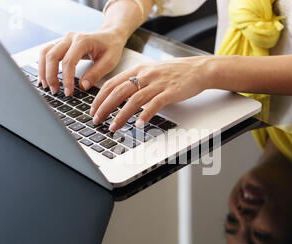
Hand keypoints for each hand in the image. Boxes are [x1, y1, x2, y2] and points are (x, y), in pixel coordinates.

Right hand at [38, 28, 126, 95]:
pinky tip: (45, 77)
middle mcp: (70, 38)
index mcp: (83, 41)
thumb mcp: (109, 62)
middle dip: (51, 76)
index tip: (68, 92)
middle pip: (52, 56)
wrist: (110, 35)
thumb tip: (82, 86)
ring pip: (45, 52)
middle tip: (55, 91)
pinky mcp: (61, 43)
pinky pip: (46, 52)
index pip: (68, 61)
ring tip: (46, 86)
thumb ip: (96, 74)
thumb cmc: (111, 47)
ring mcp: (64, 39)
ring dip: (43, 70)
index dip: (66, 79)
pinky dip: (43, 65)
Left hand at [90, 56, 210, 131]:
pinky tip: (138, 124)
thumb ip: (135, 81)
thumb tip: (118, 95)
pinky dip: (145, 115)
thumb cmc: (174, 73)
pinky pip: (154, 104)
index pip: (112, 83)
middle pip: (119, 92)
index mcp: (138, 70)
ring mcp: (157, 84)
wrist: (198, 69)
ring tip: (113, 127)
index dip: (99, 97)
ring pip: (134, 100)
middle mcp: (145, 75)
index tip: (93, 109)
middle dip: (105, 107)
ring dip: (121, 115)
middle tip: (97, 120)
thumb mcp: (151, 72)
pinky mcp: (170, 92)